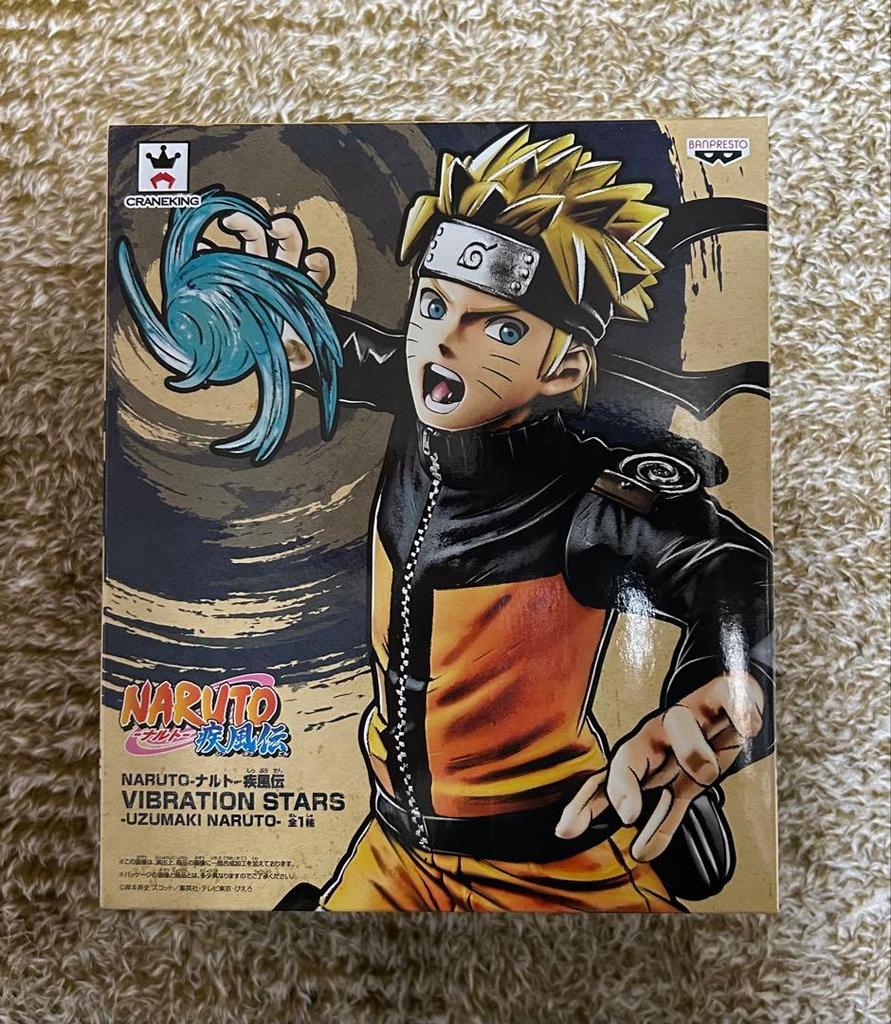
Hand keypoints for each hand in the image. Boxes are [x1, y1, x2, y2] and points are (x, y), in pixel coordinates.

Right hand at [211, 212, 333, 370]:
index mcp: (300, 292)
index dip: (318, 263)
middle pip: (289, 244)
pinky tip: (202, 249)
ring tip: (230, 221)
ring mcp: (256, 271)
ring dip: (246, 225)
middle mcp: (281, 275)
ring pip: (257, 239)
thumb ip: (297, 353)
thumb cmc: (282, 351)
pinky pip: (222, 257)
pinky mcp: (233, 275)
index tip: (311, 260)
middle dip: (286, 231)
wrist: (260, 354)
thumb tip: (291, 348)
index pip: (316, 272)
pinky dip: (210, 251)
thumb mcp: (293, 356)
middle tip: (273, 228)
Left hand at [556, 672, 763, 861]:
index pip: (606, 782)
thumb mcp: (676, 787)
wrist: (723, 700)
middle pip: (630, 752)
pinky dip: (740, 710)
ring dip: (691, 749)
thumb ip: (659, 822)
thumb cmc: (692, 749)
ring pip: (678, 723)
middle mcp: (657, 735)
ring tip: (705, 768)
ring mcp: (687, 713)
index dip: (584, 805)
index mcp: (642, 756)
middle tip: (626, 814)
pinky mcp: (721, 697)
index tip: (566, 831)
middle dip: (623, 783)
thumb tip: (641, 854)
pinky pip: (727, 697)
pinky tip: (747, 725)